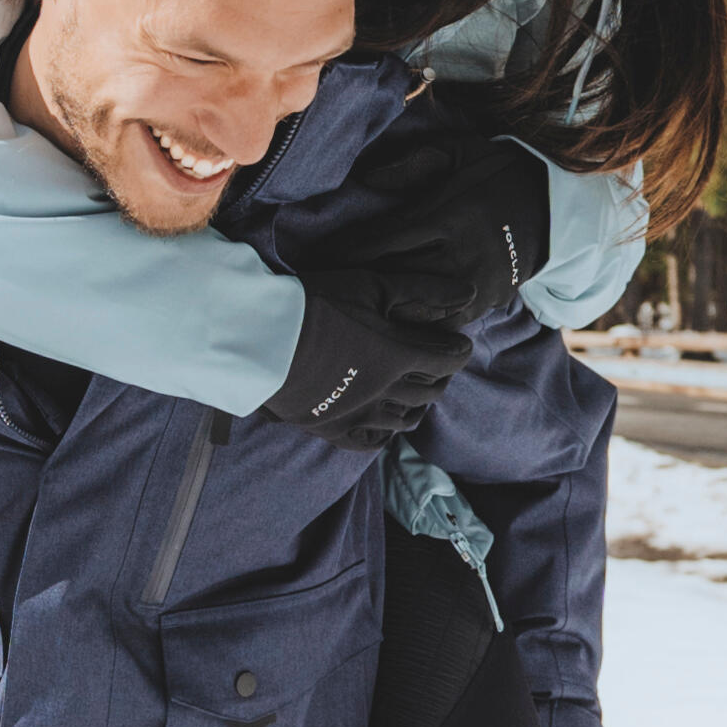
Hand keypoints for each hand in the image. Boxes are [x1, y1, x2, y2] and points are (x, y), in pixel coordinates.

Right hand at [275, 271, 475, 448]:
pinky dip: (382, 434)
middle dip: (441, 377)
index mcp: (398, 356)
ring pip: (402, 420)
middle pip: (429, 392)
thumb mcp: (372, 285)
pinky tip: (382, 425)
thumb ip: (423, 290)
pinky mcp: (329, 427)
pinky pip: (367, 442)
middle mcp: (384, 392)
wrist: (257, 335)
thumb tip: (469, 295)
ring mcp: (357, 414)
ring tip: (415, 394)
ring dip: (415, 406)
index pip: (447, 359)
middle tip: (439, 366)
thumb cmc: (315, 303)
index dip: (458, 350)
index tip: (459, 343)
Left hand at [325, 119, 555, 323]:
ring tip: (345, 314)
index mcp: (448, 216)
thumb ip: (414, 163)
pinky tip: (387, 326)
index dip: (347, 253)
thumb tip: (366, 180)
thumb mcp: (459, 152)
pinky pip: (441, 323)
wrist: (552, 207)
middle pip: (394, 279)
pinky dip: (414, 325)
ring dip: (380, 312)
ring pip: (415, 309)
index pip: (385, 241)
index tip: (316, 259)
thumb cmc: (495, 174)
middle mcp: (460, 255)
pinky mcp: (485, 304)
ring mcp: (473, 285)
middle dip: (354, 286)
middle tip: (317, 293)